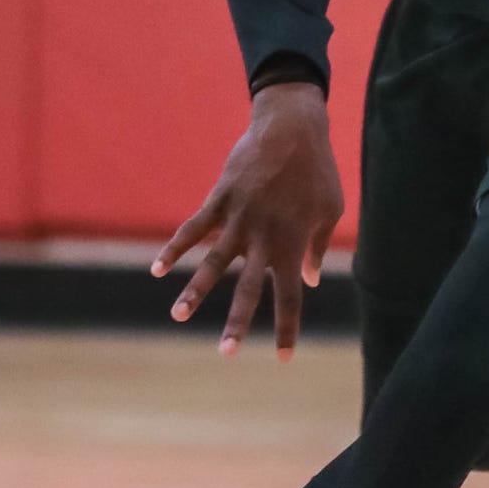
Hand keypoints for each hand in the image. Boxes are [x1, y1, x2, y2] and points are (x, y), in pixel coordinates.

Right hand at [154, 81, 342, 357]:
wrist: (291, 128)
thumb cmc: (317, 171)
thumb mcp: (330, 209)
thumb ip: (318, 247)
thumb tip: (310, 280)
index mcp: (293, 243)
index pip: (290, 296)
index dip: (286, 328)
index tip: (282, 359)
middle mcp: (264, 237)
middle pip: (248, 289)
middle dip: (236, 323)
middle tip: (225, 354)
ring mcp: (238, 218)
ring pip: (213, 263)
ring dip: (194, 291)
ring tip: (178, 316)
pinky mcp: (220, 199)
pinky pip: (193, 228)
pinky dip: (174, 249)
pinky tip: (158, 269)